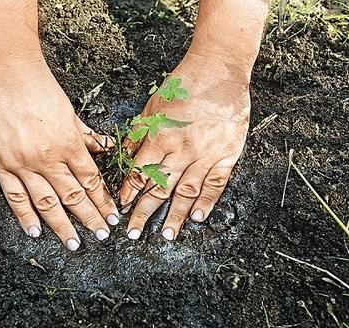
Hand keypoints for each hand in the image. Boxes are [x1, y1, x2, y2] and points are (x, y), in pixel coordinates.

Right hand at [0, 56, 118, 250]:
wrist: (4, 73)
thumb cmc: (39, 87)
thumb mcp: (69, 110)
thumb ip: (85, 135)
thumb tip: (103, 148)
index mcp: (69, 143)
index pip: (91, 181)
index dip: (104, 201)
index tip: (112, 216)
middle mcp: (48, 158)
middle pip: (74, 196)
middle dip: (91, 218)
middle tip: (102, 236)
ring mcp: (23, 163)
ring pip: (47, 202)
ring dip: (63, 226)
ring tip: (75, 244)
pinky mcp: (0, 164)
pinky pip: (15, 196)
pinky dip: (25, 216)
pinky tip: (35, 232)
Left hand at [119, 52, 250, 240]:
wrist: (218, 71)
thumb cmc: (182, 85)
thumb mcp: (151, 106)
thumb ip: (139, 134)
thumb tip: (123, 156)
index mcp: (160, 137)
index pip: (140, 173)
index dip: (129, 193)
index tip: (121, 209)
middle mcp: (181, 150)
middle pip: (160, 188)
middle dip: (144, 213)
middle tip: (135, 234)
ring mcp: (206, 154)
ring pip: (187, 191)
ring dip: (175, 216)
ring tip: (166, 235)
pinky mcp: (227, 154)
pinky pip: (216, 183)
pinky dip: (207, 201)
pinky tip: (198, 217)